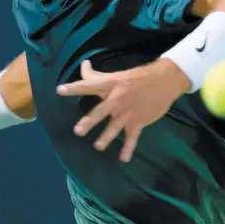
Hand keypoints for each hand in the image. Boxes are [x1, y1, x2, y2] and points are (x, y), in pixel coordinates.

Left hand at [56, 58, 189, 162]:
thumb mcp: (116, 74)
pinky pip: (132, 137)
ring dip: (106, 137)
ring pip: (115, 126)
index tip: (59, 90)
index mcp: (109, 85)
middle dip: (89, 121)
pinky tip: (123, 158)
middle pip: (100, 111)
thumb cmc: (136, 77)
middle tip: (78, 131)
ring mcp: (128, 112)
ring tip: (98, 146)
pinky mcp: (138, 121)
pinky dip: (128, 148)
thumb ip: (96, 74)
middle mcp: (116, 99)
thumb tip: (83, 65)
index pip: (88, 85)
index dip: (73, 88)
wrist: (164, 81)